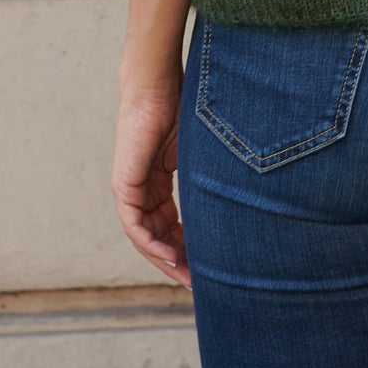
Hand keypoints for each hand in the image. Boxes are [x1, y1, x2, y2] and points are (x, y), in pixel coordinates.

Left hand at [111, 81, 191, 289]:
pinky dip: (153, 244)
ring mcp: (130, 189)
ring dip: (166, 259)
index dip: (188, 247)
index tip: (208, 265)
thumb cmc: (184, 107)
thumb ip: (208, 175)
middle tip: (199, 283)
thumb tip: (244, 191)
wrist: (159, 85)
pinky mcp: (124, 185)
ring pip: (146, 237)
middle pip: (158, 236)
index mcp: (158, 181)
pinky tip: (172, 256)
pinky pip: (135, 226)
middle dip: (179, 261)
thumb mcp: (200, 151)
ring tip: (188, 277)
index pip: (170, 224)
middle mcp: (142, 189)